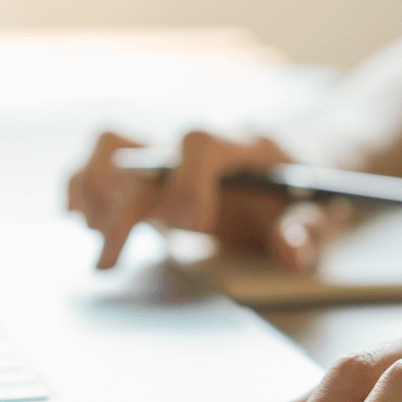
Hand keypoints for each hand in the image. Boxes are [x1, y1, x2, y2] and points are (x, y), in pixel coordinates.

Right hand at [67, 130, 349, 269]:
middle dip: (119, 208)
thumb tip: (290, 252)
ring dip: (91, 191)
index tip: (195, 225)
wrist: (291, 164)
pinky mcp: (147, 164)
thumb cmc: (303, 193)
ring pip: (108, 144)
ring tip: (95, 237)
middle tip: (110, 263)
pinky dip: (81, 188)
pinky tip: (85, 222)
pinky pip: (98, 159)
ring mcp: (167, 148)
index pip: (201, 141)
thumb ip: (308, 232)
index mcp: (242, 144)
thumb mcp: (320, 215)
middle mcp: (196, 139)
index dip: (190, 180)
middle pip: (137, 148)